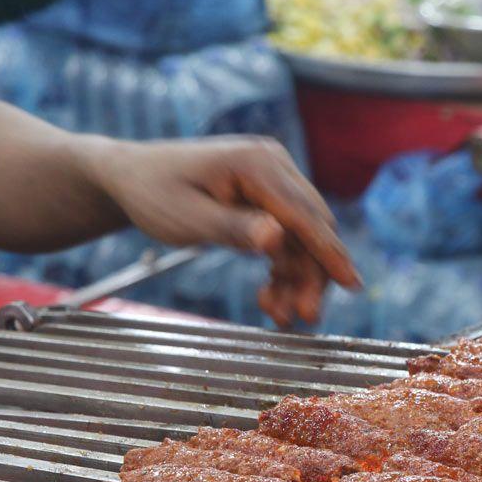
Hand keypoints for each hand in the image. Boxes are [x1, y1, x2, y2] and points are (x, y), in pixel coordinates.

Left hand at [81, 135, 359, 326]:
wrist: (130, 177)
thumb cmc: (153, 194)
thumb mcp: (187, 218)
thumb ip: (233, 228)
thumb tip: (277, 238)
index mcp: (256, 164)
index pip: (304, 214)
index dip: (329, 252)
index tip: (351, 284)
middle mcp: (274, 165)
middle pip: (312, 227)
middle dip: (312, 275)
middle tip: (304, 317)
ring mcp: (273, 179)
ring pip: (303, 237)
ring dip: (296, 278)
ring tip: (278, 314)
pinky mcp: (268, 196)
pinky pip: (289, 237)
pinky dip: (283, 269)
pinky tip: (269, 297)